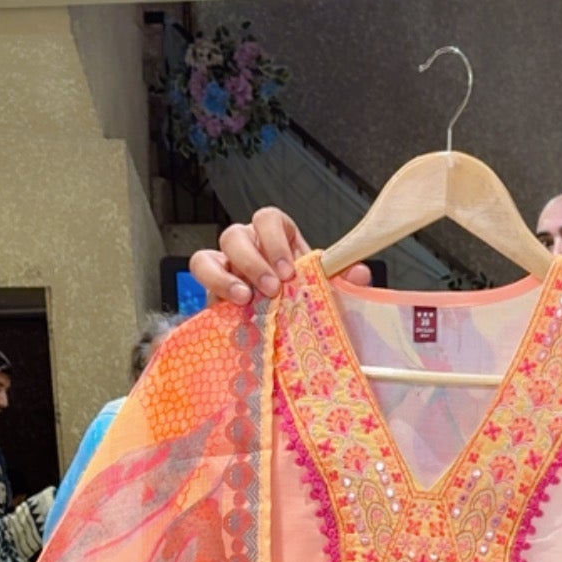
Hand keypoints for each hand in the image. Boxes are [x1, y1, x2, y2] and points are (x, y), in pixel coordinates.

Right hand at [188, 208, 371, 305]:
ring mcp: (225, 268)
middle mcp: (248, 249)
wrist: (283, 342)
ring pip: (209, 253)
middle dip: (254, 261)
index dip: (276, 240)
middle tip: (272, 289)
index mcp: (277, 242)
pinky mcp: (211, 290)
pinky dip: (214, 285)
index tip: (290, 271)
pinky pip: (201, 273)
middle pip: (237, 234)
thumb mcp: (326, 295)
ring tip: (246, 300)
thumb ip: (341, 281)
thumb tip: (361, 273)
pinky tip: (231, 304)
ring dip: (227, 276)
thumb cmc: (303, 308)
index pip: (269, 219)